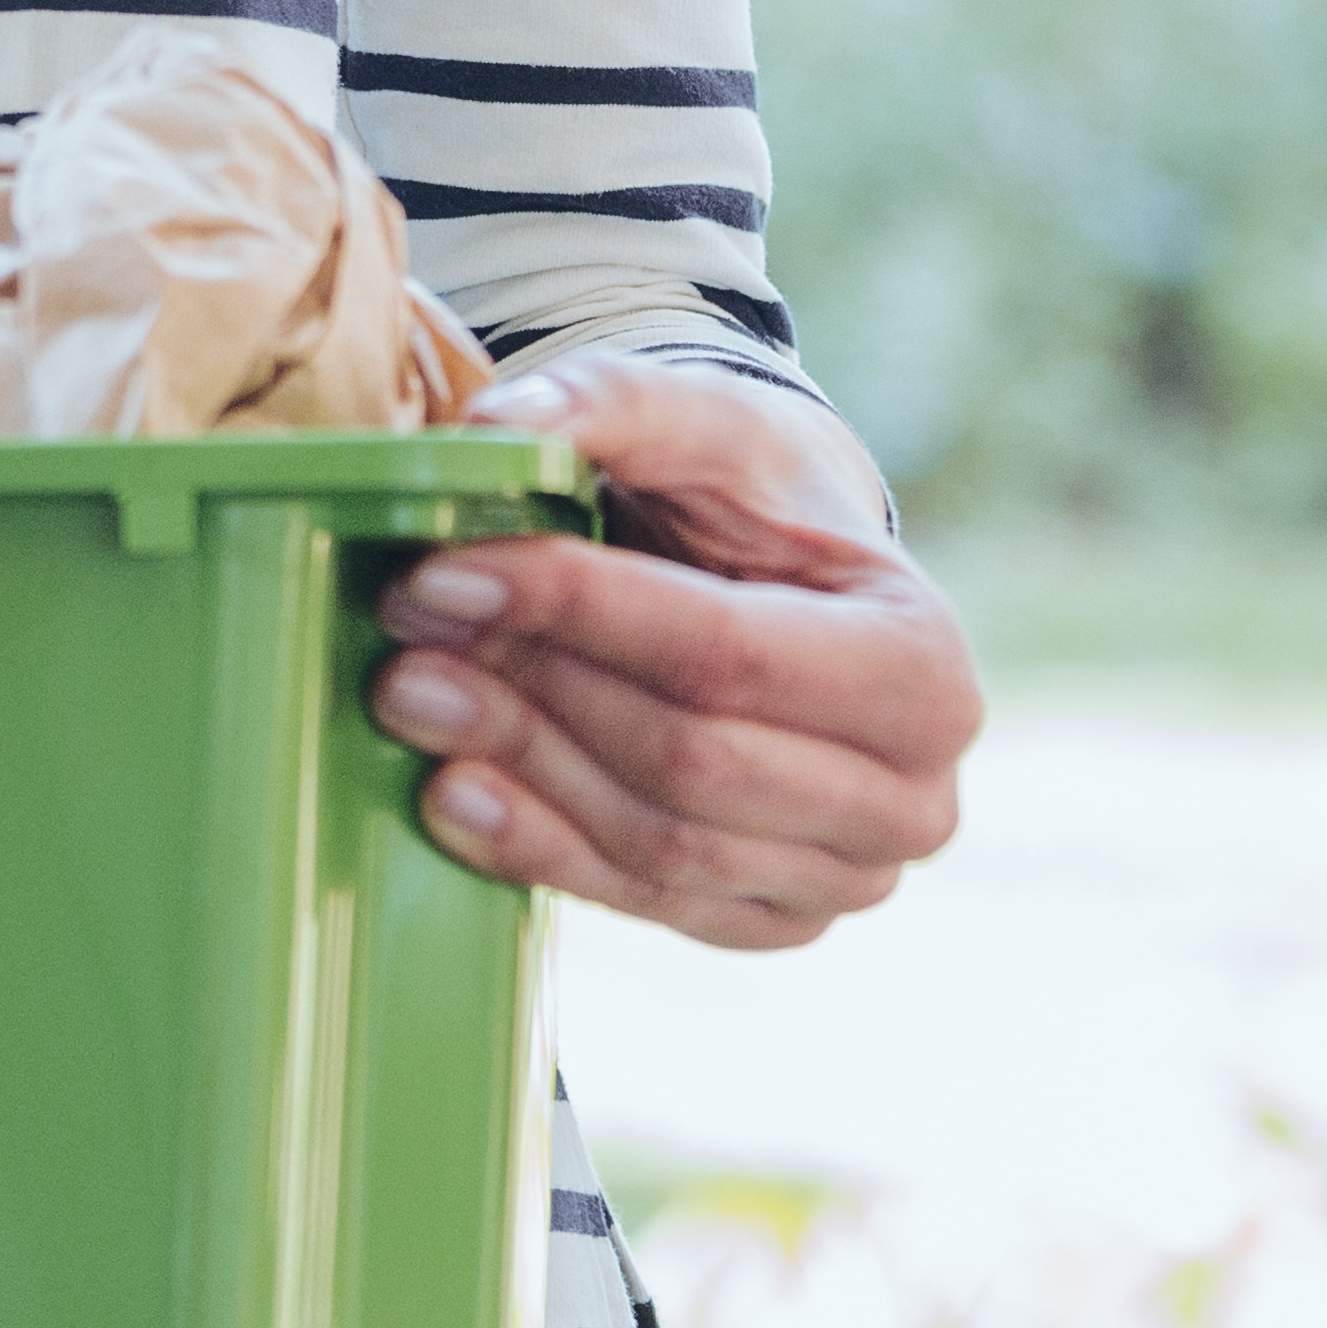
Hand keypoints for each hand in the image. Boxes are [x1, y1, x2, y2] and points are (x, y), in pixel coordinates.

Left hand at [363, 345, 977, 949]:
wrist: (790, 592)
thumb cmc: (754, 500)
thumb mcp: (705, 422)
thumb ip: (612, 403)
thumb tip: (498, 421)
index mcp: (923, 667)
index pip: (724, 656)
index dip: (573, 612)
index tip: (438, 571)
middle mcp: (912, 798)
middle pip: (689, 761)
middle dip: (533, 692)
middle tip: (404, 634)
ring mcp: (848, 880)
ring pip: (659, 843)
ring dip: (518, 770)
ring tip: (406, 696)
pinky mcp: (768, 924)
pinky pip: (642, 903)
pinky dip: (537, 852)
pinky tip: (448, 796)